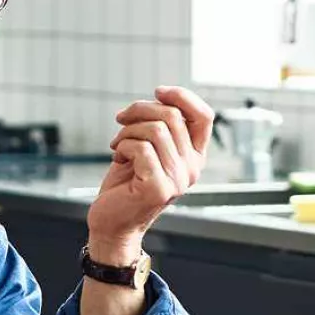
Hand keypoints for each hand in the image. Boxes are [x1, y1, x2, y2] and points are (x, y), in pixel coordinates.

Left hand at [85, 86, 211, 263]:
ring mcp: (178, 180)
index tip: (157, 91)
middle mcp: (192, 168)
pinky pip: (141, 148)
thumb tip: (161, 96)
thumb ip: (161, 126)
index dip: (182, 96)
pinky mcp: (158, 188)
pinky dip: (122, 146)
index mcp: (193, 156)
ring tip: (118, 144)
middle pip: (172, 116)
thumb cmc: (126, 183)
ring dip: (127, 130)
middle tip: (121, 120)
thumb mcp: (148, 148)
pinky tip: (117, 156)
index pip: (204, 116)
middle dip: (140, 110)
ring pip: (155, 130)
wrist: (111, 222)